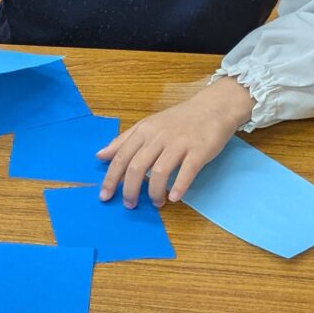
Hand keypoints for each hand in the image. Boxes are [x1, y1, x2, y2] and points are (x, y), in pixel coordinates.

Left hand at [97, 77, 254, 207]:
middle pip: (137, 166)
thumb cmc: (178, 119)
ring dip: (154, 192)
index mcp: (143, 131)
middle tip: (130, 205)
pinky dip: (179, 186)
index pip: (121, 157)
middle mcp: (158, 137)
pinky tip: (174, 198)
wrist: (213, 107)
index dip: (111, 179)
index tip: (104, 196)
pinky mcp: (199, 150)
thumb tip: (100, 155)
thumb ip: (123, 141)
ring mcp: (179, 143)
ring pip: (160, 171)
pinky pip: (187, 170)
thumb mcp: (147, 125)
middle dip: (130, 190)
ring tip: (155, 203)